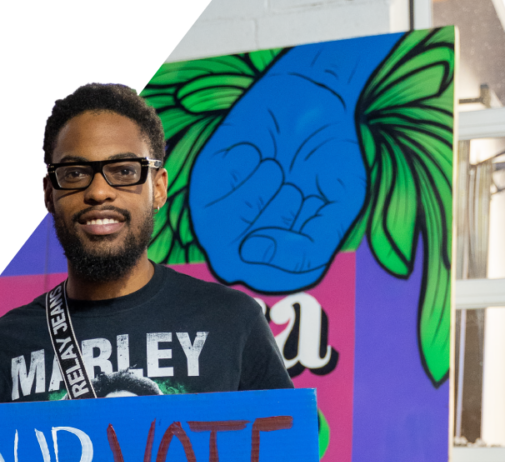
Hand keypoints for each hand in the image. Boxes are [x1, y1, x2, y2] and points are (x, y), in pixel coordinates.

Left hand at [188, 39, 395, 292]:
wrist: (317, 99)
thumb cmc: (330, 159)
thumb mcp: (340, 208)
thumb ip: (308, 250)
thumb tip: (250, 252)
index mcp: (274, 257)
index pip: (264, 278)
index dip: (284, 248)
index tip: (307, 206)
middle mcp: (241, 240)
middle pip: (233, 260)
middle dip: (268, 219)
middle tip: (292, 184)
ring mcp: (219, 214)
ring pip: (216, 232)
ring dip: (253, 195)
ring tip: (274, 166)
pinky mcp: (204, 182)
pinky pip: (206, 195)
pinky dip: (236, 171)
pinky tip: (254, 152)